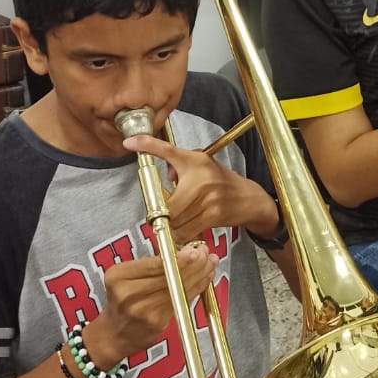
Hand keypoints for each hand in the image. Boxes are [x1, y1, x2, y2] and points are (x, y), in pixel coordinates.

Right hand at [89, 244, 217, 363]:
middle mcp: (129, 294)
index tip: (194, 249)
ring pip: (179, 287)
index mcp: (119, 277)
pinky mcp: (157, 322)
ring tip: (210, 262)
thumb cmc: (121, 301)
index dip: (178, 257)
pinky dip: (197, 287)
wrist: (113, 334)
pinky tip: (204, 278)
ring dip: (200, 273)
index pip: (155, 264)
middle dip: (194, 262)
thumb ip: (149, 264)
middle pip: (170, 275)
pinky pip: (182, 300)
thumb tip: (183, 249)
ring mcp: (144, 310)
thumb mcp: (124, 277)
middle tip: (205, 252)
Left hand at [122, 134, 278, 243]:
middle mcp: (201, 177)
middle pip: (165, 202)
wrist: (249, 198)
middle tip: (159, 214)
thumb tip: (164, 173)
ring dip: (169, 225)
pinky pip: (185, 230)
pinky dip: (179, 234)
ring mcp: (207, 198)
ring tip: (174, 222)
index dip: (147, 145)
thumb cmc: (221, 181)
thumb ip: (180, 165)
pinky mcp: (212, 216)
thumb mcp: (202, 164)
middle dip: (160, 212)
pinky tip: (183, 229)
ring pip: (173, 219)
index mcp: (195, 161)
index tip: (128, 143)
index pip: (167, 150)